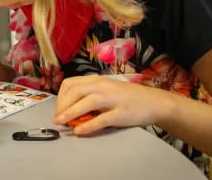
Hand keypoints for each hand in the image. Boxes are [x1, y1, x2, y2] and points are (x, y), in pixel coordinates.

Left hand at [52, 75, 173, 134]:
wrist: (153, 101)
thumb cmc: (127, 97)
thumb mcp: (106, 89)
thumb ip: (90, 94)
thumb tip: (69, 107)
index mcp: (97, 80)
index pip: (71, 83)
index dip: (61, 96)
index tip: (58, 108)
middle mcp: (102, 86)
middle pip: (75, 91)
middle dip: (62, 105)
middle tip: (57, 118)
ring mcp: (112, 99)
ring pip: (85, 103)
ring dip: (70, 113)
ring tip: (61, 123)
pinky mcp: (120, 113)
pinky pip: (101, 120)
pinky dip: (88, 126)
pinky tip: (79, 131)